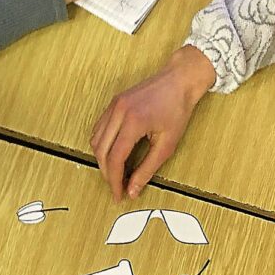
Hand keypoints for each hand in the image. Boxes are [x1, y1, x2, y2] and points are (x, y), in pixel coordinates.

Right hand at [91, 45, 214, 201]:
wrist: (180, 80)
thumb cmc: (178, 108)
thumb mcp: (167, 144)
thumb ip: (148, 169)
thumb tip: (133, 189)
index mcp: (133, 122)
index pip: (114, 159)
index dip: (114, 180)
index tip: (118, 195)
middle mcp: (118, 112)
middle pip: (100, 151)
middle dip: (106, 173)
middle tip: (116, 187)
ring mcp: (113, 105)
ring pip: (95, 140)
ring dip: (102, 159)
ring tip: (115, 172)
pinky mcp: (113, 103)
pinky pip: (99, 128)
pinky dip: (102, 144)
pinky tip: (113, 153)